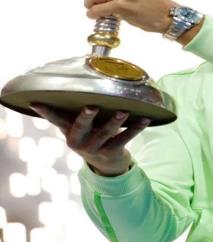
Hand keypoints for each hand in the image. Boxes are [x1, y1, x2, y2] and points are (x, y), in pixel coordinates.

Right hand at [30, 103, 150, 176]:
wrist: (105, 163)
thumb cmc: (90, 134)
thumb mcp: (78, 125)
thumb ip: (74, 109)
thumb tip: (72, 77)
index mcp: (69, 131)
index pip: (55, 119)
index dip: (45, 111)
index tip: (36, 101)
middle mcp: (79, 141)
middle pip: (81, 128)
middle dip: (86, 118)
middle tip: (92, 107)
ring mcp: (95, 148)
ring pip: (105, 133)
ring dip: (115, 122)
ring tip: (123, 111)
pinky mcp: (111, 151)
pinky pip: (125, 139)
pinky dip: (136, 128)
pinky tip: (145, 119)